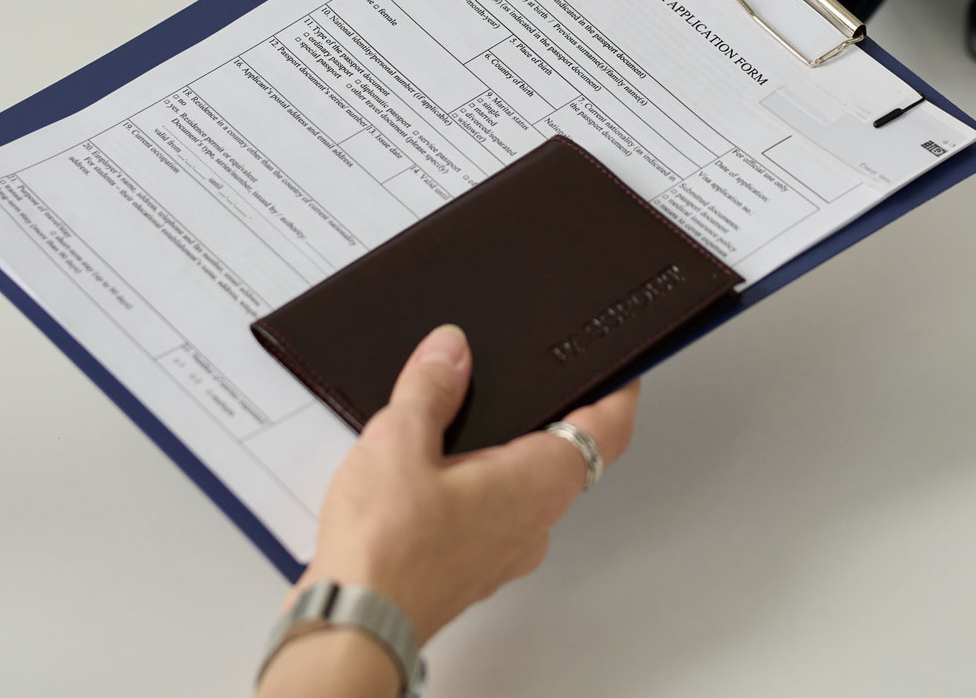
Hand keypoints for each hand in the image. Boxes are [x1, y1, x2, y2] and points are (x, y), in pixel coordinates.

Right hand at [293, 325, 638, 641]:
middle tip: (535, 384)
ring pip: (525, 493)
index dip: (618, 393)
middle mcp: (533, 524)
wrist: (354, 624)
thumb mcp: (400, 440)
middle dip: (552, 418)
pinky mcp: (469, 572)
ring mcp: (503, 554)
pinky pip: (490, 520)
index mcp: (536, 484)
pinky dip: (475, 491)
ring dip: (506, 458)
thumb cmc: (386, 549)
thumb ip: (431, 388)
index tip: (621, 370)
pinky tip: (429, 477)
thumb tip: (451, 351)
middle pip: (567, 460)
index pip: (607, 432)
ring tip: (462, 424)